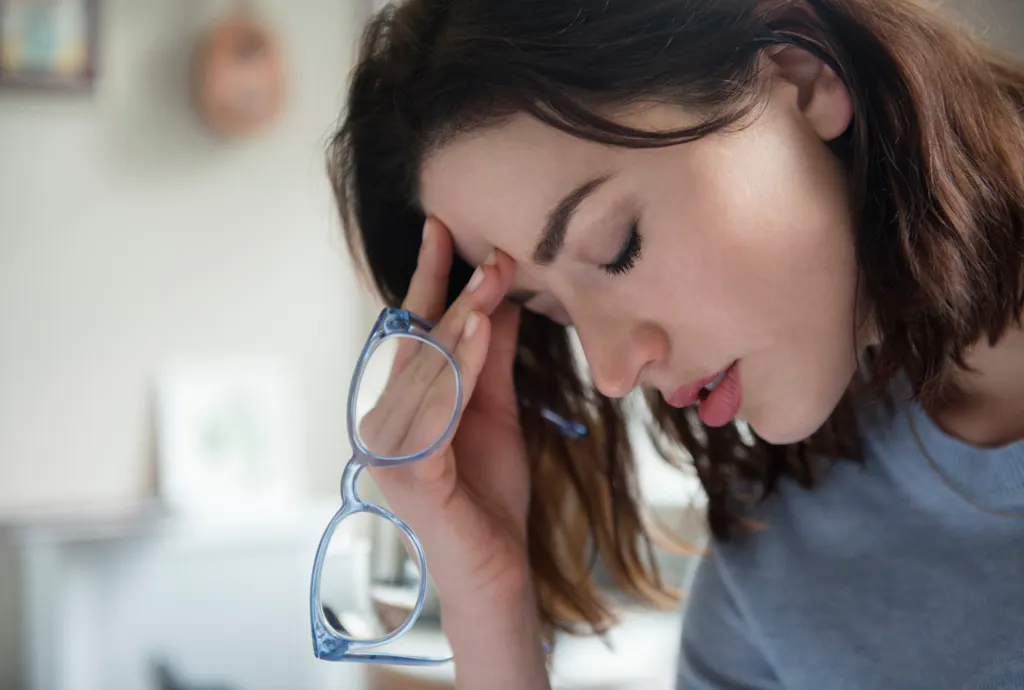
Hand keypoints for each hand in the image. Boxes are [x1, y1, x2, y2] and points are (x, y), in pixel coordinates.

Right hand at [363, 217, 531, 610]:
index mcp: (400, 405)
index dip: (430, 280)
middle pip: (418, 344)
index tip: (445, 228)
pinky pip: (439, 408)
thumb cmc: (488, 492)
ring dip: (462, 318)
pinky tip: (480, 329)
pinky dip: (460, 366)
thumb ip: (490, 358)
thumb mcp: (495, 409)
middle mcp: (383, 421)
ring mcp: (391, 449)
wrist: (495, 570)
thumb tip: (500, 296)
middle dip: (455, 292)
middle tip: (492, 248)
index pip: (413, 332)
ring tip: (494, 275)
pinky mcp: (411, 473)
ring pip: (427, 369)